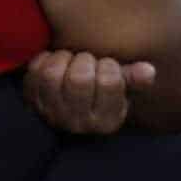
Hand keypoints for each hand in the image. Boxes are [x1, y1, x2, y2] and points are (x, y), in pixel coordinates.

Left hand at [24, 47, 154, 136]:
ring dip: (63, 58)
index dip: (109, 65)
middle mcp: (78, 123)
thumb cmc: (101, 96)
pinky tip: (54, 61)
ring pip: (53, 74)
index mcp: (106, 120)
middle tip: (87, 59)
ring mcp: (52, 113)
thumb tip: (148, 70)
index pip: (109, 82)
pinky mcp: (32, 102)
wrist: (70, 111)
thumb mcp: (123, 91)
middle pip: (79, 78)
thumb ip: (134, 80)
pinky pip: (35, 72)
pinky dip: (45, 59)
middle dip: (85, 60)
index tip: (107, 64)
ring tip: (71, 58)